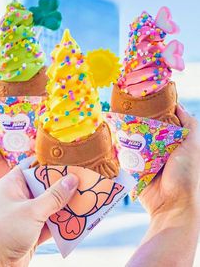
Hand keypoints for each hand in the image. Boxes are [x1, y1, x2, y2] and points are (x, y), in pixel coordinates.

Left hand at [0, 167, 78, 266]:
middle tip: (81, 179)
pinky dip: (62, 221)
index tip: (67, 161)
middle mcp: (19, 197)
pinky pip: (51, 222)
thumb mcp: (31, 211)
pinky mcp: (32, 231)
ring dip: (65, 204)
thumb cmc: (3, 232)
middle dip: (62, 185)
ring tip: (84, 197)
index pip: (32, 167)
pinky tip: (77, 217)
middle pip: (44, 187)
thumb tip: (73, 180)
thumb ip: (54, 196)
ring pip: (49, 205)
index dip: (49, 164)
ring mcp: (25, 215)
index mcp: (12, 185)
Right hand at [127, 105, 199, 266]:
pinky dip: (121, 149)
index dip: (153, 111)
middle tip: (123, 109)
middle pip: (145, 130)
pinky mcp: (135, 169)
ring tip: (115, 121)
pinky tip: (113, 139)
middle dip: (136, 121)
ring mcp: (146, 159)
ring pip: (134, 141)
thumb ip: (190, 126)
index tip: (141, 99)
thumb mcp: (193, 146)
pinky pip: (127, 156)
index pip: (162, 121)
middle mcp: (159, 148)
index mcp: (173, 142)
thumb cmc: (186, 174)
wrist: (172, 205)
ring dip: (126, 134)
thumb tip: (178, 105)